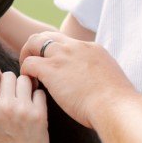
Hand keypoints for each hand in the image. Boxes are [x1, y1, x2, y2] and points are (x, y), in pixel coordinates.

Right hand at [0, 64, 46, 142]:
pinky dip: (37, 98)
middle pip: (9, 74)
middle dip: (10, 83)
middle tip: (12, 97)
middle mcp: (4, 105)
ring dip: (25, 88)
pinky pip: (40, 92)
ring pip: (25, 80)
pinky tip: (33, 109)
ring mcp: (23, 109)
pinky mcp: (40, 115)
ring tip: (23, 102)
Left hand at [18, 32, 133, 129]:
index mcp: (92, 49)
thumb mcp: (111, 79)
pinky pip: (28, 63)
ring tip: (28, 72)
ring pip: (34, 42)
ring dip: (27, 55)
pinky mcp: (51, 69)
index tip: (54, 66)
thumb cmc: (116, 103)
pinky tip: (30, 84)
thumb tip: (96, 84)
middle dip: (37, 47)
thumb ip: (99, 76)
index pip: (67, 43)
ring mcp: (63, 56)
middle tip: (35, 64)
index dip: (56, 53)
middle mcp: (76, 47)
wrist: (115, 107)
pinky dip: (25, 71)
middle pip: (48, 35)